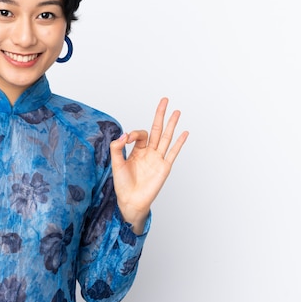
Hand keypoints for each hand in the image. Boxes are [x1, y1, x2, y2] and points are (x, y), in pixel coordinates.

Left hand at [109, 98, 188, 233]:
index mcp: (137, 151)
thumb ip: (117, 148)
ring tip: (176, 111)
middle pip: (156, 129)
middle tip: (164, 100)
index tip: (127, 138)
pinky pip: (173, 152)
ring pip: (166, 137)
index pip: (140, 134)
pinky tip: (184, 133)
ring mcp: (158, 159)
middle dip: (160, 115)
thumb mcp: (116, 163)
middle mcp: (149, 153)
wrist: (130, 201)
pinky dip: (179, 142)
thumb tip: (124, 134)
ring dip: (171, 124)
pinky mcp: (164, 167)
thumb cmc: (123, 185)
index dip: (134, 133)